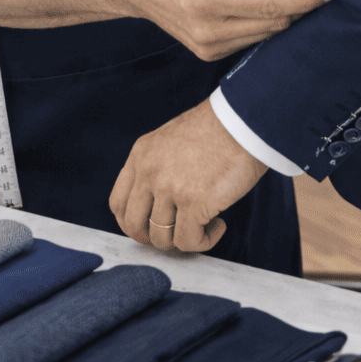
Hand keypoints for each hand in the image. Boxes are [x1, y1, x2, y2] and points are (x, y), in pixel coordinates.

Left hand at [110, 99, 266, 252]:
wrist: (242, 120)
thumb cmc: (217, 129)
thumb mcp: (170, 140)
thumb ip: (157, 166)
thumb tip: (159, 203)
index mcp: (141, 155)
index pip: (118, 203)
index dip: (132, 223)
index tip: (150, 227)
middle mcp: (149, 172)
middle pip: (134, 226)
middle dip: (154, 239)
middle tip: (176, 234)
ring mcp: (169, 188)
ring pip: (161, 239)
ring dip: (184, 240)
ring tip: (205, 225)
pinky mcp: (194, 203)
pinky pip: (189, 242)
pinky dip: (205, 241)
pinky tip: (218, 225)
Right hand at [117, 0, 330, 60]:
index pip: (271, 5)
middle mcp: (209, 30)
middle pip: (274, 23)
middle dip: (298, 5)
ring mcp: (208, 48)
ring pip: (266, 35)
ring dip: (283, 15)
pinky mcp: (209, 55)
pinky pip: (252, 40)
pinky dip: (264, 23)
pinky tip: (265, 4)